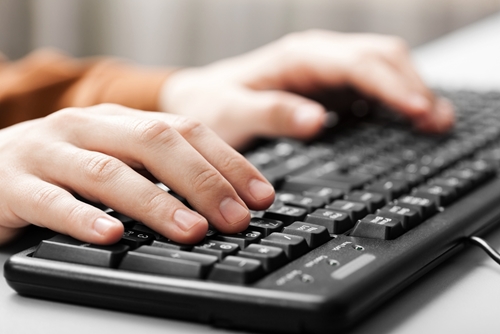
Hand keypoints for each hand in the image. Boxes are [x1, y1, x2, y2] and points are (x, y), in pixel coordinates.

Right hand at [0, 104, 273, 244]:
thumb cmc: (64, 166)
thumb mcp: (117, 156)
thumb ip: (161, 169)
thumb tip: (225, 197)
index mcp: (120, 120)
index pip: (186, 130)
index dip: (229, 162)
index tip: (260, 196)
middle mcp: (88, 128)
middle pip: (154, 143)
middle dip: (203, 181)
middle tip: (235, 218)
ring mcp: (49, 152)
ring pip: (109, 173)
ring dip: (156, 203)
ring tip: (191, 230)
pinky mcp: (12, 184)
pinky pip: (50, 202)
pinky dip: (83, 219)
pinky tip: (112, 236)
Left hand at [160, 30, 453, 148]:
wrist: (199, 101)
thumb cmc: (211, 105)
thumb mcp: (231, 112)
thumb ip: (270, 114)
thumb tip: (317, 120)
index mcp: (297, 58)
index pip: (358, 63)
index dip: (392, 85)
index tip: (417, 111)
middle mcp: (317, 58)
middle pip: (380, 59)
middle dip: (412, 87)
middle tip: (436, 123)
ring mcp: (325, 72)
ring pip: (382, 69)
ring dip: (411, 91)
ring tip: (435, 123)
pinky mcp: (328, 89)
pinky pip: (372, 87)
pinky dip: (396, 100)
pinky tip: (409, 120)